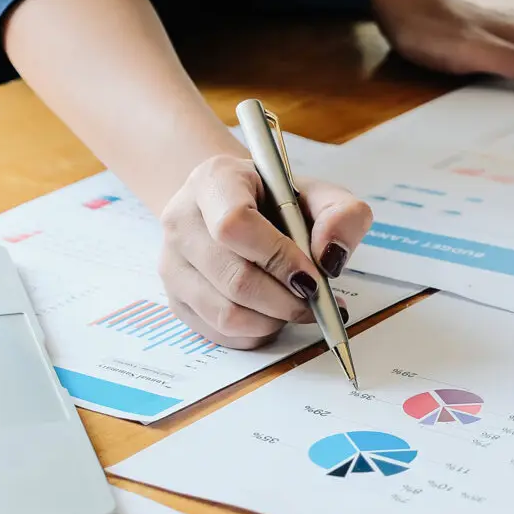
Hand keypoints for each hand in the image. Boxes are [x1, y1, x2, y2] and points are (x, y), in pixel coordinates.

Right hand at [157, 155, 372, 348]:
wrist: (232, 206)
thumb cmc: (276, 202)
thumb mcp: (318, 194)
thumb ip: (341, 215)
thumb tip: (330, 258)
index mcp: (215, 181)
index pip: (234, 225)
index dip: (279, 258)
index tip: (312, 276)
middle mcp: (182, 220)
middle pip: (234, 279)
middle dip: (286, 300)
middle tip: (315, 300)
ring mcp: (172, 263)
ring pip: (226, 314)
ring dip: (273, 320)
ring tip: (295, 305)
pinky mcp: (176, 298)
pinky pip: (220, 333)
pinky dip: (257, 333)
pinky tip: (272, 314)